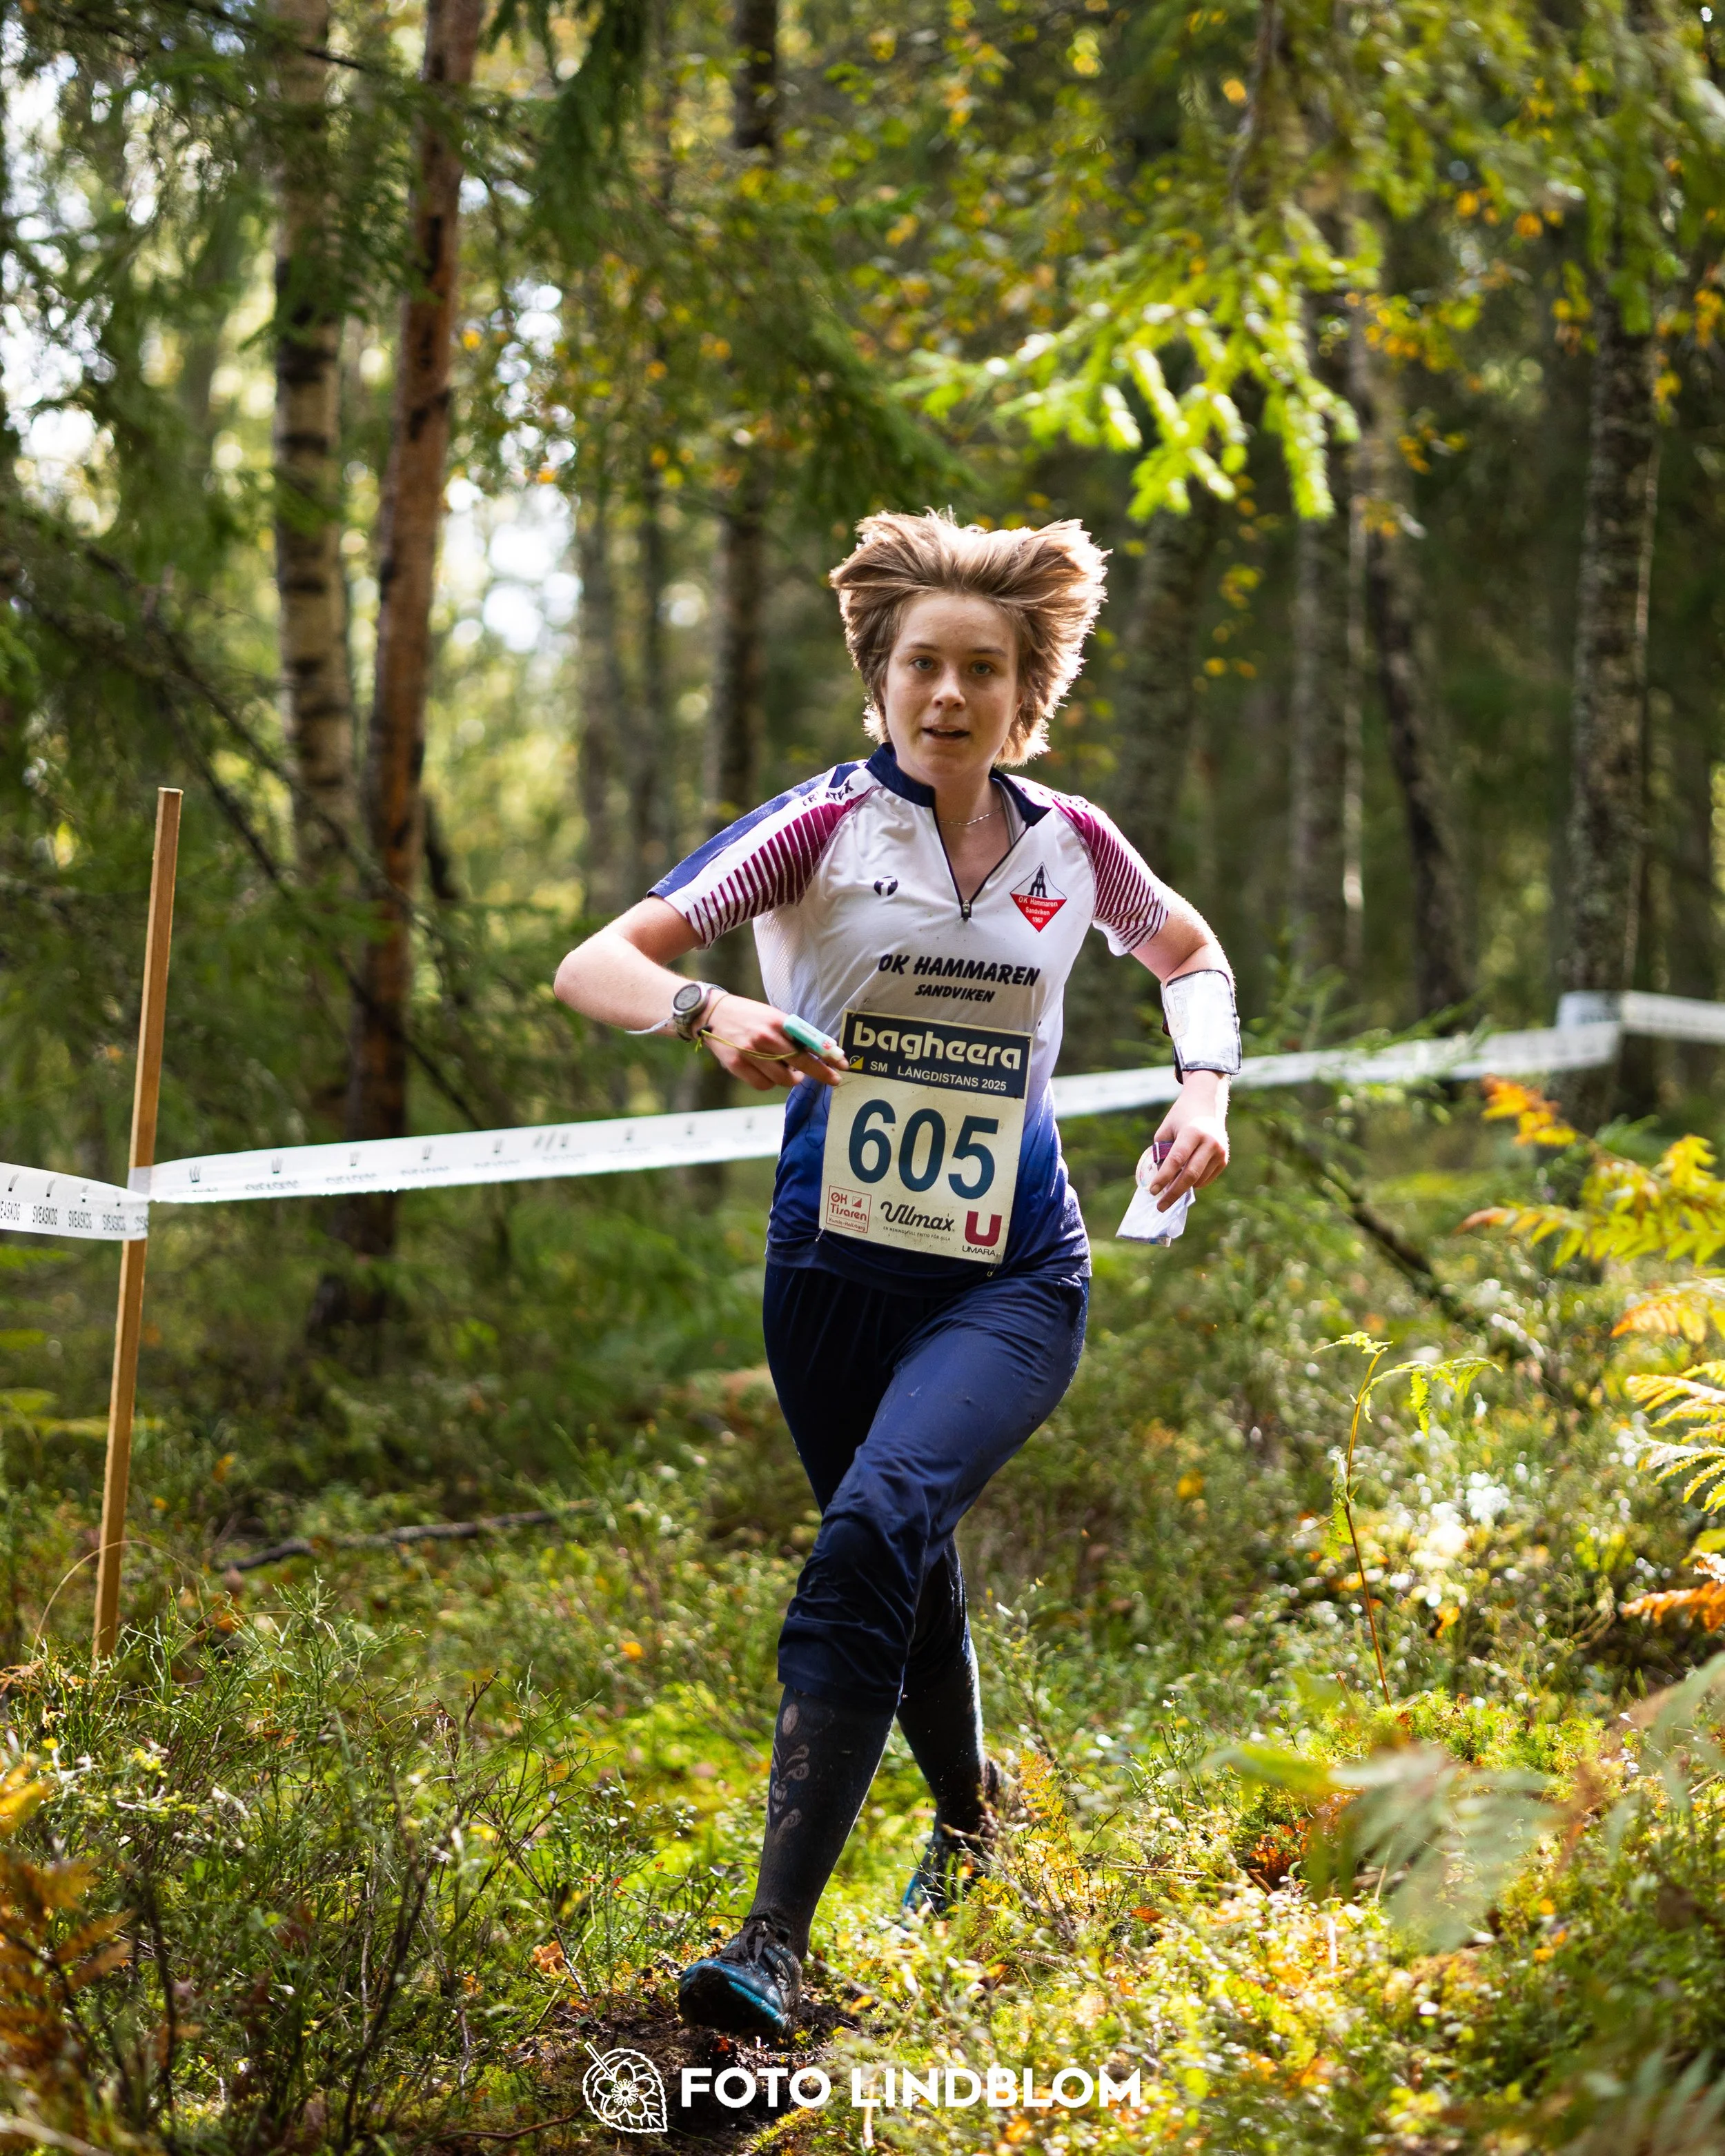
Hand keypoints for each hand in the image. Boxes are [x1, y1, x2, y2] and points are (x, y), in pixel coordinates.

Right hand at [699, 994, 846, 1093]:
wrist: (712, 1013)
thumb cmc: (749, 1016)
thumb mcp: (773, 1016)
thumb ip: (794, 1033)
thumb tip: (822, 1050)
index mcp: (777, 1022)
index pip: (808, 1041)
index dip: (827, 1056)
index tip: (842, 1065)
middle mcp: (764, 1038)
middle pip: (800, 1064)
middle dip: (820, 1074)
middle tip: (833, 1079)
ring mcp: (749, 1054)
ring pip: (783, 1079)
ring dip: (791, 1078)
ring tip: (787, 1068)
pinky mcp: (737, 1066)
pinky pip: (764, 1085)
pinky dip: (770, 1082)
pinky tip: (767, 1071)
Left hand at [1140, 1074, 1229, 1209]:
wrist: (1207, 1104)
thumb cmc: (1181, 1117)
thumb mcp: (1166, 1130)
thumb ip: (1162, 1153)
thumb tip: (1161, 1180)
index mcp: (1192, 1132)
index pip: (1176, 1160)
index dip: (1163, 1177)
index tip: (1152, 1191)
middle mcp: (1210, 1142)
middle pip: (1190, 1175)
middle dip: (1173, 1193)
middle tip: (1160, 1206)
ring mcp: (1219, 1152)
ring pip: (1198, 1180)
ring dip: (1182, 1187)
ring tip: (1169, 1187)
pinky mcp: (1224, 1159)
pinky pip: (1205, 1179)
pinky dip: (1193, 1182)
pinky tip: (1185, 1175)